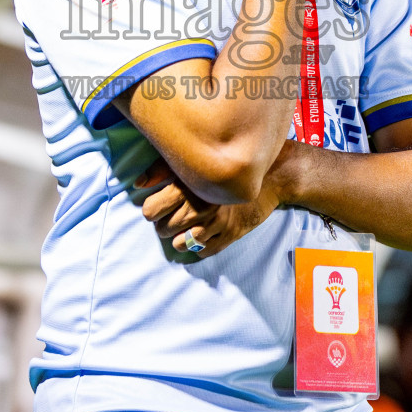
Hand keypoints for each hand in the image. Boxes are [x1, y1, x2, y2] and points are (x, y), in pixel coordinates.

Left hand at [136, 159, 280, 258]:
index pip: (151, 209)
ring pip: (181, 243)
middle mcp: (201, 205)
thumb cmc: (229, 164)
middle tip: (167, 219)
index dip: (150, 210)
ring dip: (177, 239)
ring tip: (181, 230)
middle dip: (162, 226)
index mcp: (189, 185)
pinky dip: (196, 248)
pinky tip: (197, 237)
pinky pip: (203, 251)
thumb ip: (163, 168)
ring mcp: (217, 222)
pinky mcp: (231, 234)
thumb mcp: (196, 160)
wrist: (273, 175)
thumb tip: (138, 183)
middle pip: (164, 228)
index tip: (156, 207)